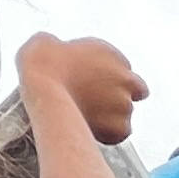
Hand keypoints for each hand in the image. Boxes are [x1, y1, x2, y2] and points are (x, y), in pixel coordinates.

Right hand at [15, 33, 145, 146]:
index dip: (108, 78)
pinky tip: (89, 127)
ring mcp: (125, 103)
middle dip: (119, 96)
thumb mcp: (53, 43)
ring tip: (85, 116)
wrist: (43, 87)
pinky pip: (120, 133)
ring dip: (111, 116)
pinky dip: (108, 133)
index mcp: (113, 55)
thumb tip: (54, 51)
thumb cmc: (43, 63)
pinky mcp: (121, 126)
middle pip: (135, 90)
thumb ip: (69, 52)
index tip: (94, 84)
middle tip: (98, 102)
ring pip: (125, 113)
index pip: (122, 69)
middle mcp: (125, 78)